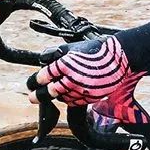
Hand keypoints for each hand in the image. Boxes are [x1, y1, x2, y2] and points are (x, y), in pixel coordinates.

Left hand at [28, 36, 143, 109]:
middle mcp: (72, 79)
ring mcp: (82, 89)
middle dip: (38, 96)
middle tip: (31, 98)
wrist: (119, 58)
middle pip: (50, 92)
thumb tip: (42, 62)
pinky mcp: (91, 97)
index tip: (30, 84)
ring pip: (62, 98)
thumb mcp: (72, 48)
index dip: (34, 81)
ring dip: (56, 96)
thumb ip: (56, 55)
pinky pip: (75, 101)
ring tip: (52, 92)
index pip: (44, 76)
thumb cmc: (95, 50)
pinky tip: (68, 93)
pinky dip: (69, 98)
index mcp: (65, 65)